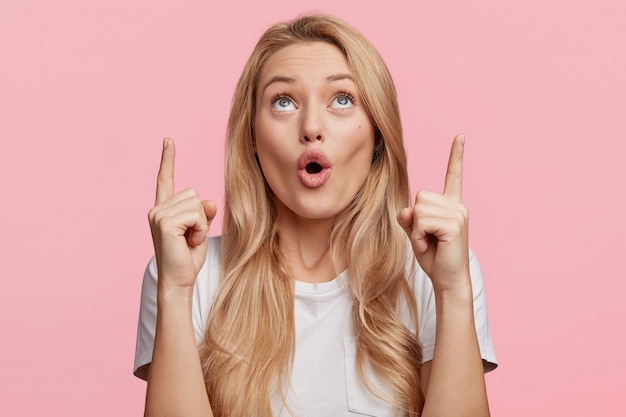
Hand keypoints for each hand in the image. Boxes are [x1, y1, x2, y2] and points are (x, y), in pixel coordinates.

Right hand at [147, 138, 216, 290]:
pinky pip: (196, 214)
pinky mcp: (164, 222)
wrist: (178, 282)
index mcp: (163, 210)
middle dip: (200, 217)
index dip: (168, 160)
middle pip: (194, 193)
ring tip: (188, 241)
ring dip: (200, 224)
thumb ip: (203, 213)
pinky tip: (188, 242)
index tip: (168, 140)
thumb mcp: (200, 231)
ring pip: (196, 204)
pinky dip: (199, 229)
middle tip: (190, 238)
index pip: (165, 179)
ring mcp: (158, 214)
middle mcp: (157, 209)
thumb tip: (208, 202)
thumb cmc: (188, 259)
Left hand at [397, 134, 469, 291]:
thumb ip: (409, 218)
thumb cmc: (434, 258)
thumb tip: (406, 210)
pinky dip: (418, 236)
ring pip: (419, 209)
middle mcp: (458, 206)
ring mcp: (458, 214)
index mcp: (451, 205)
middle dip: (415, 219)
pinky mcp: (454, 225)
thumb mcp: (415, 234)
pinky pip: (421, 221)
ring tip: (428, 243)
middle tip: (426, 238)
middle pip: (420, 196)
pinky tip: (429, 246)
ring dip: (416, 229)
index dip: (456, 156)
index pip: (453, 175)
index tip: (460, 136)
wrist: (448, 280)